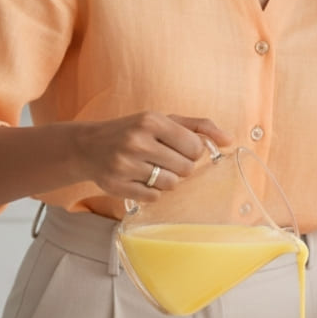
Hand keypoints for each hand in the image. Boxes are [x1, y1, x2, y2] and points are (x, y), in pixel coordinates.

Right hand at [75, 111, 233, 203]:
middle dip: (181, 167)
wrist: (87, 146)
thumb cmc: (133, 131)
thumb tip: (229, 139)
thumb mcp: (163, 120)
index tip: (182, 149)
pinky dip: (152, 192)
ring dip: (167, 180)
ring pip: (170, 184)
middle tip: (166, 160)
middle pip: (185, 168)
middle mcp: (137, 141)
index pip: (195, 146)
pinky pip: (153, 197)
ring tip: (153, 169)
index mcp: (151, 121)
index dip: (193, 152)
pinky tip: (140, 179)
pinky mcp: (117, 186)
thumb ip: (198, 126)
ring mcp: (125, 165)